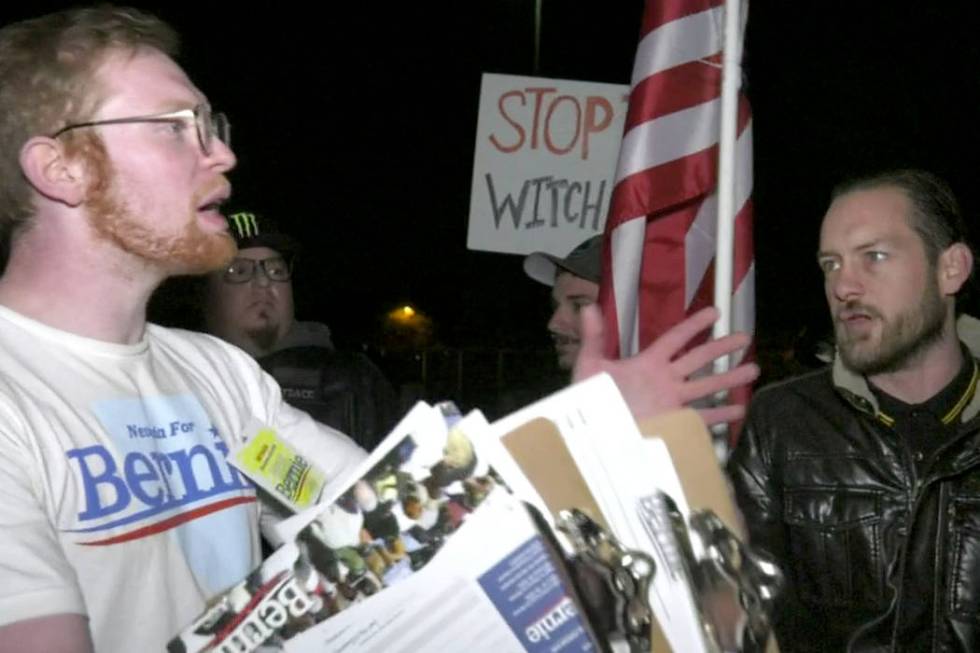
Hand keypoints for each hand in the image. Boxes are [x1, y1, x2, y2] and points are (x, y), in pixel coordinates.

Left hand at [573, 305, 758, 424]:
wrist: (589, 431)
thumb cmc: (588, 397)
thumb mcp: (590, 364)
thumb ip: (593, 337)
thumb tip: (589, 307)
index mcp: (648, 363)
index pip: (676, 339)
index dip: (694, 325)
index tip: (715, 312)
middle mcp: (665, 380)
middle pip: (699, 359)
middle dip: (721, 348)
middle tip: (744, 338)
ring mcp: (671, 402)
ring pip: (706, 386)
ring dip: (729, 379)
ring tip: (753, 370)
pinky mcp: (672, 422)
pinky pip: (700, 418)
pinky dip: (720, 414)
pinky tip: (739, 409)